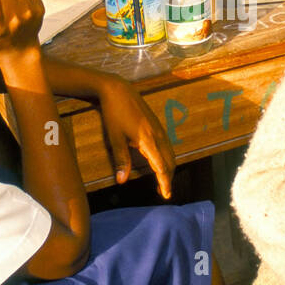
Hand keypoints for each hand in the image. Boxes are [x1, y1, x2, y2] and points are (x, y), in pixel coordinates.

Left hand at [98, 76, 175, 197]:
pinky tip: (159, 162)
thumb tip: (122, 181)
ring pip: (170, 154)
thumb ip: (120, 160)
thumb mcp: (114, 138)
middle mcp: (158, 135)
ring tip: (162, 181)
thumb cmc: (113, 113)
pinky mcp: (157, 125)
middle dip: (169, 178)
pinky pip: (167, 146)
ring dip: (169, 168)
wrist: (118, 90)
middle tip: (164, 193)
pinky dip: (167, 158)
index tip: (166, 195)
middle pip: (170, 162)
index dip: (165, 182)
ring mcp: (159, 129)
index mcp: (148, 140)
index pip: (162, 166)